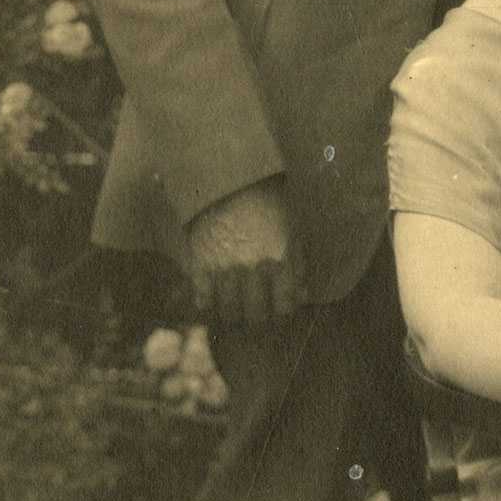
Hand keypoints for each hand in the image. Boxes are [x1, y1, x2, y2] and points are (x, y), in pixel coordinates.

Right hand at [186, 177, 299, 329]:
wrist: (227, 180)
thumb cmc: (266, 203)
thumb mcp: (293, 229)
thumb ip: (298, 264)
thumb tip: (302, 296)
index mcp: (281, 261)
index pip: (285, 308)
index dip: (283, 313)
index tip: (277, 312)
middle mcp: (253, 271)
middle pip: (256, 316)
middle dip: (258, 320)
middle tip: (254, 317)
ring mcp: (224, 270)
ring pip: (228, 312)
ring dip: (232, 315)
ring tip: (232, 312)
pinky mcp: (199, 265)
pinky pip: (202, 299)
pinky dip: (206, 305)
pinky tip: (210, 302)